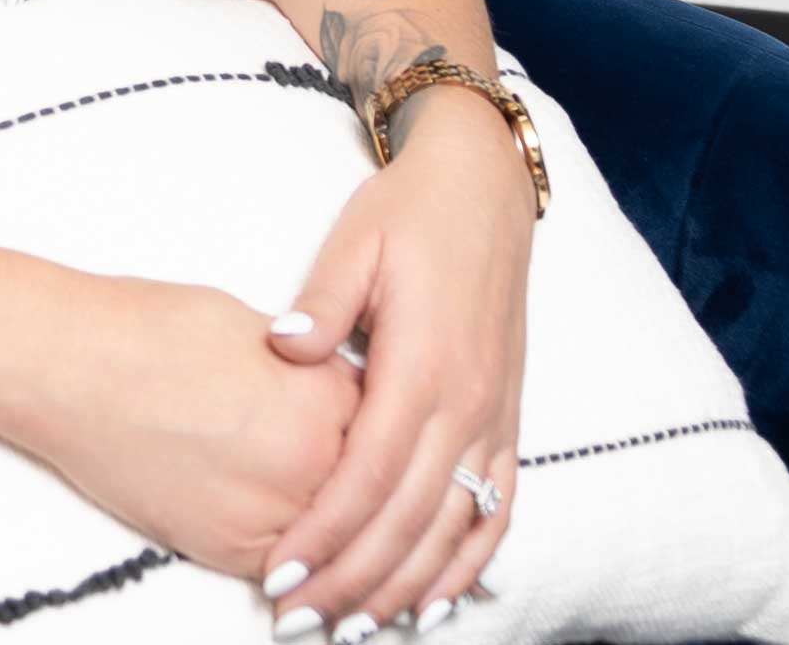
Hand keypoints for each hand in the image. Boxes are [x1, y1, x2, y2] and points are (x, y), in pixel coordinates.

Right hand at [5, 269, 360, 578]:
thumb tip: (329, 390)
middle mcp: (310, 466)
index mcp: (325, 399)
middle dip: (375, 500)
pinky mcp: (227, 552)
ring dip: (350, 551)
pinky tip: (306, 565)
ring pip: (335, 547)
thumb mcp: (255, 330)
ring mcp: (270, 517)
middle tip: (392, 506)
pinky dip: (300, 569)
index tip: (395, 442)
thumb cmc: (152, 331)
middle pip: (371, 497)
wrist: (75, 367)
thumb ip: (308, 370)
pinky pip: (287, 570)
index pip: (389, 433)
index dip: (389, 437)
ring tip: (367, 556)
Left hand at [257, 94, 533, 627]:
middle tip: (301, 623)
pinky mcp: (509, 421)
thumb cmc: (409, 213)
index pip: (368, 476)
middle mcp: (468, 404)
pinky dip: (469, 566)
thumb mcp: (355, 239)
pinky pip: (498, 512)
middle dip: (354, 581)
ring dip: (406, 588)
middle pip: (409, 521)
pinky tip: (436, 603)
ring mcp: (496, 418)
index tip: (279, 576)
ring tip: (356, 629)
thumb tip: (282, 348)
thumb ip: (322, 300)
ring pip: (454, 531)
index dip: (325, 535)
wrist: (484, 188)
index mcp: (423, 363)